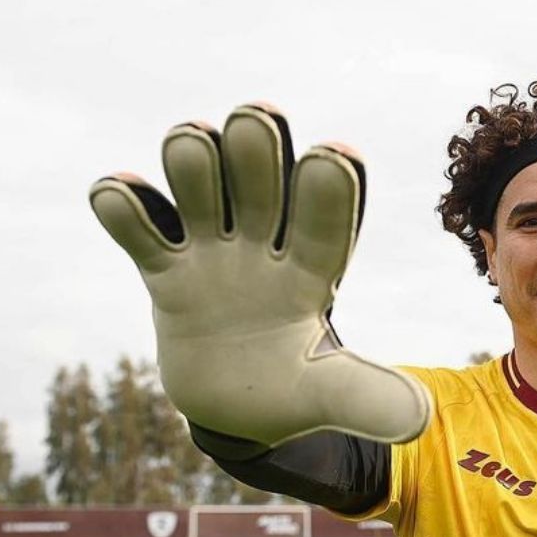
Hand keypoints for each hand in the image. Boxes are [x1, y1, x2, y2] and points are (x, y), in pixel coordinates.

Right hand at [89, 103, 430, 445]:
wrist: (235, 406)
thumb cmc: (293, 391)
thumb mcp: (331, 397)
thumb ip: (368, 398)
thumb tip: (420, 419)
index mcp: (314, 273)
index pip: (324, 224)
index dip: (329, 192)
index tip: (335, 154)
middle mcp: (265, 248)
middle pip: (261, 184)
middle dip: (258, 149)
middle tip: (255, 118)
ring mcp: (212, 252)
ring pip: (201, 186)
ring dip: (194, 159)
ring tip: (191, 145)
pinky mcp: (164, 268)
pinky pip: (140, 227)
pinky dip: (124, 205)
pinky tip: (116, 192)